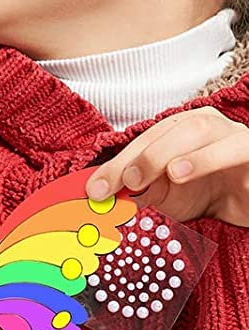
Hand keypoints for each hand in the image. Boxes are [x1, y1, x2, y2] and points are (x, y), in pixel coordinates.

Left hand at [86, 107, 248, 224]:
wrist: (248, 205)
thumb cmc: (206, 195)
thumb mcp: (165, 196)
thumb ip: (136, 191)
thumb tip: (99, 196)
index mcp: (179, 129)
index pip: (145, 139)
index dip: (118, 162)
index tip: (95, 189)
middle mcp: (206, 125)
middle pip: (171, 129)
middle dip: (143, 155)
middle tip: (127, 181)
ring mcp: (232, 136)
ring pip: (201, 129)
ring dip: (172, 151)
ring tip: (158, 175)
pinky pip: (236, 148)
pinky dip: (208, 158)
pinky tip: (183, 172)